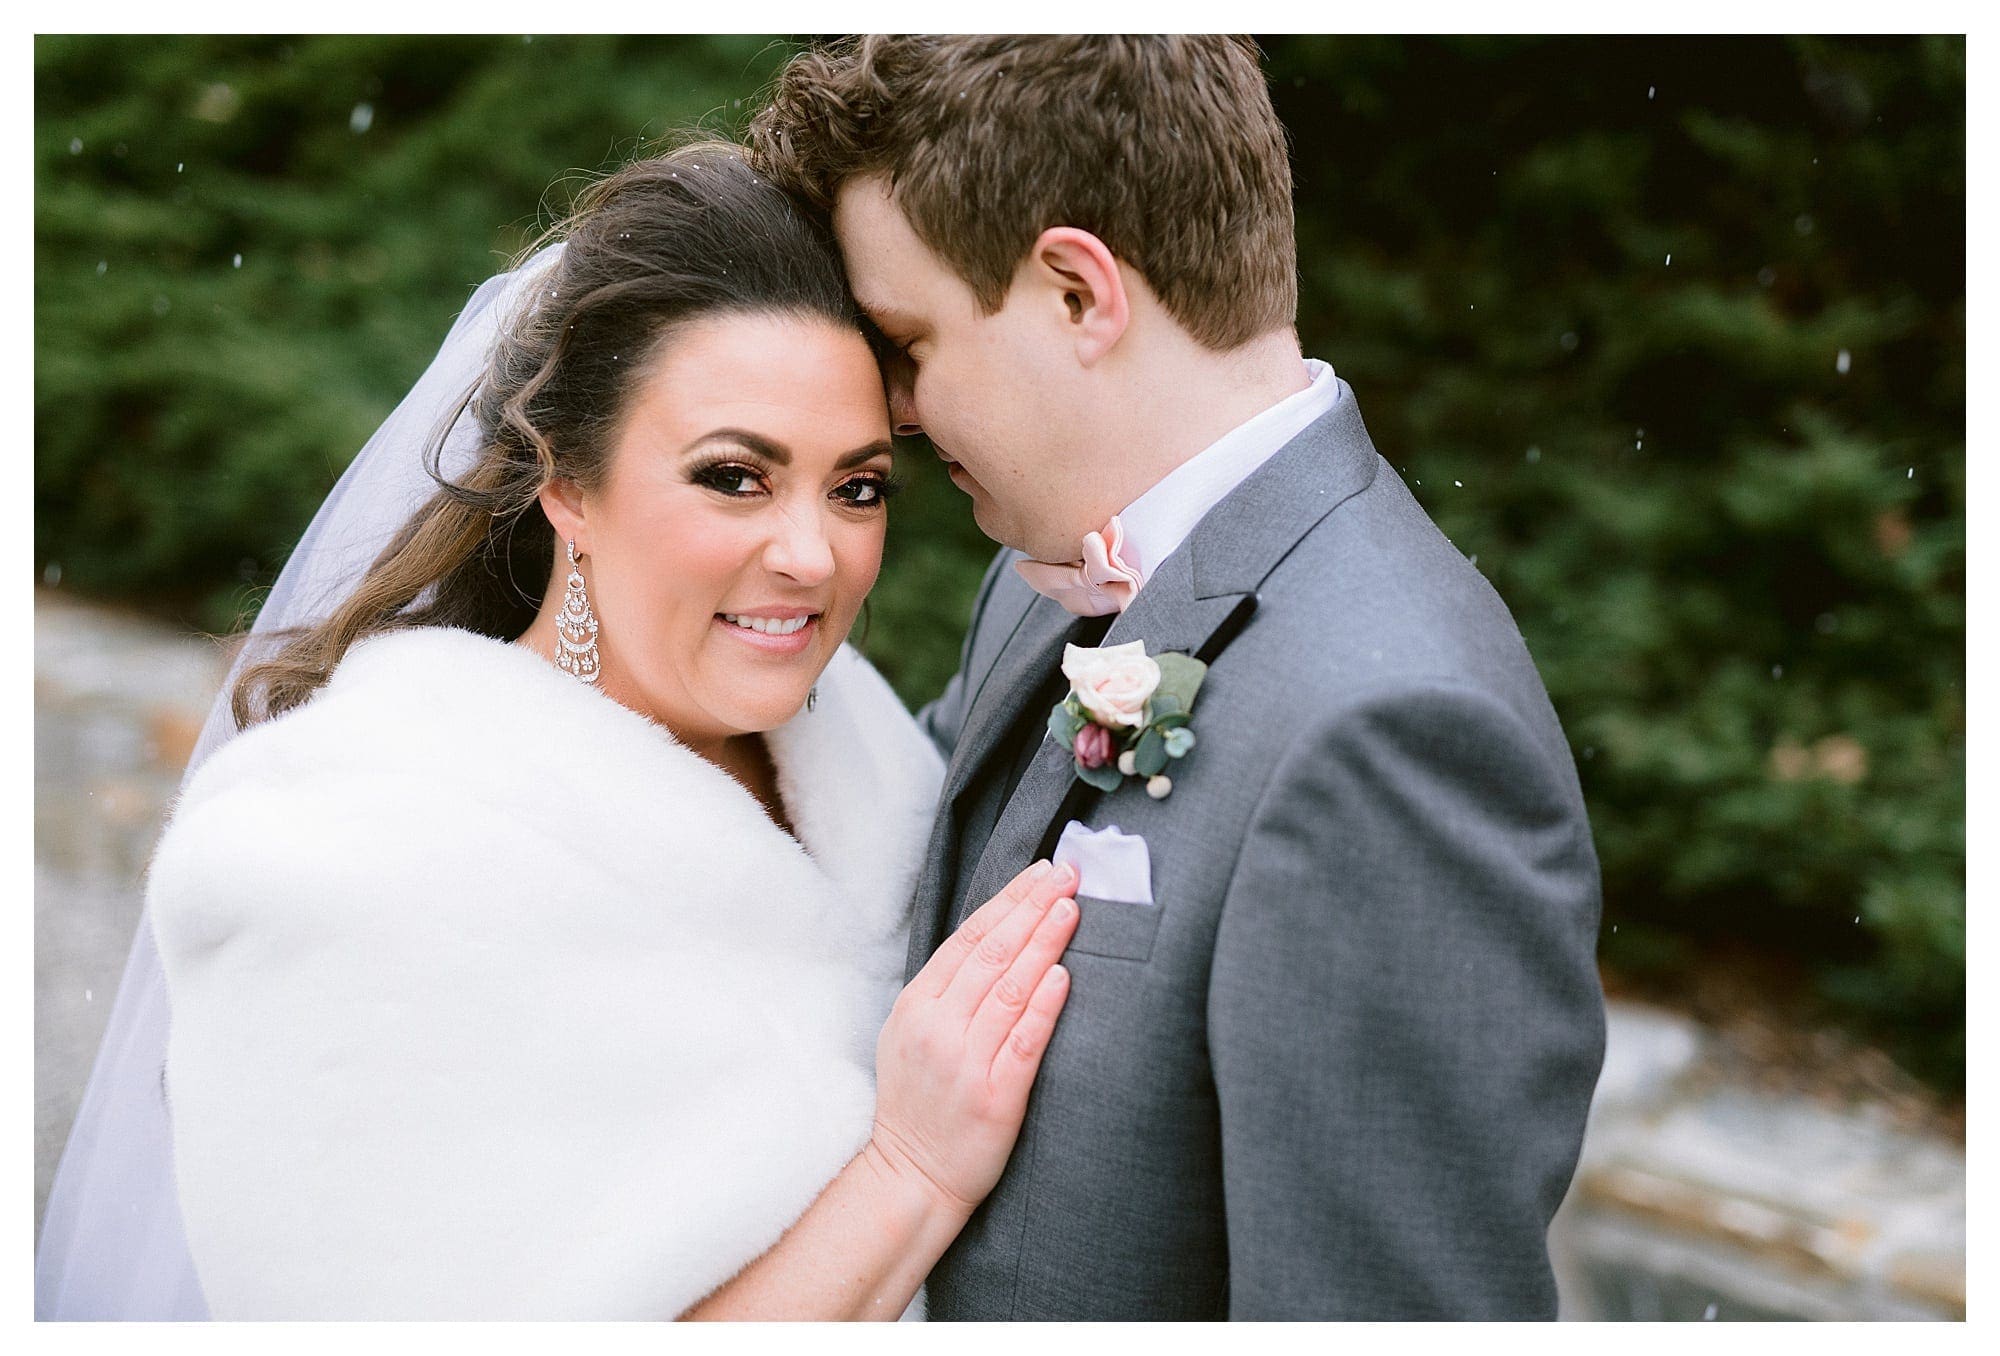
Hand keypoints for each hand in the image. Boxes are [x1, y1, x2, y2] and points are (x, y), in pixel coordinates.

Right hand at [868, 860, 1080, 1218]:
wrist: (911, 1176)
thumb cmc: (917, 1103)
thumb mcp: (909, 1035)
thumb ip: (944, 990)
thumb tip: (992, 938)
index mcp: (916, 1005)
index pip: (968, 938)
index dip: (1008, 901)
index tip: (1040, 874)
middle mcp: (937, 1027)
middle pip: (992, 953)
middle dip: (1033, 907)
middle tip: (1067, 875)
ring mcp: (965, 1061)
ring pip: (1010, 988)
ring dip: (1044, 944)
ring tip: (1071, 910)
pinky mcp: (994, 1096)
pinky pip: (1024, 1040)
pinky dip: (1044, 1005)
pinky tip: (1064, 976)